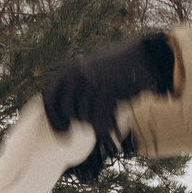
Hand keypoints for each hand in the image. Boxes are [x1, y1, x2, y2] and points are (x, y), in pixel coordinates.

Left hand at [42, 33, 174, 177]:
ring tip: (110, 109)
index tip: (64, 133)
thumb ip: (74, 94)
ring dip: (96, 120)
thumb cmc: (117, 74)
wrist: (142, 60)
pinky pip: (97, 119)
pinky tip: (113, 118)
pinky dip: (105, 125)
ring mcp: (89, 81)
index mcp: (67, 71)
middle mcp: (74, 74)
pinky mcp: (104, 89)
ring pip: (83, 116)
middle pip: (67, 111)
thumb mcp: (90, 78)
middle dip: (80, 120)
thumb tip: (62, 123)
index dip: (54, 119)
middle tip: (95, 119)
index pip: (49, 99)